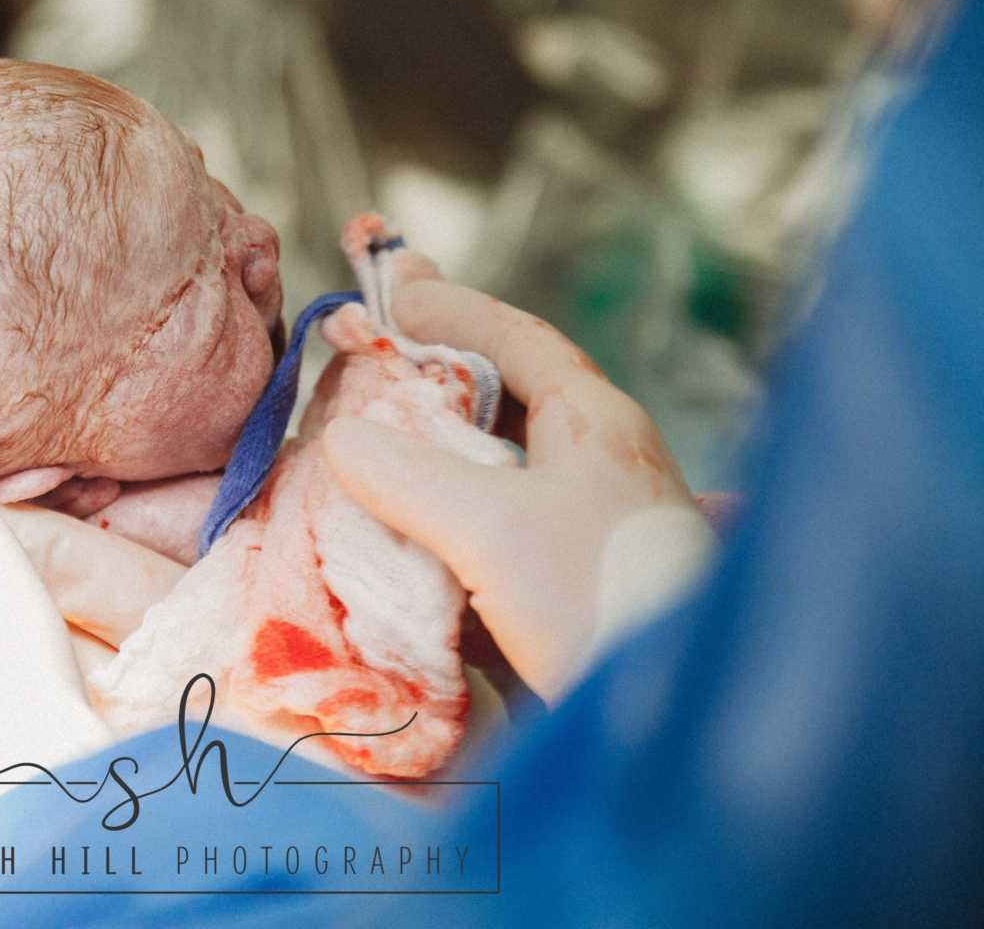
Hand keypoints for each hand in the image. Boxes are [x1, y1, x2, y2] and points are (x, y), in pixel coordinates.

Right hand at [323, 264, 714, 703]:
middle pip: (505, 399)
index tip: (394, 291)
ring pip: (496, 469)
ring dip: (433, 457)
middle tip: (370, 361)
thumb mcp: (489, 526)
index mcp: (593, 421)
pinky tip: (401, 542)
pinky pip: (493, 533)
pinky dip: (442, 524)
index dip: (452, 309)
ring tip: (367, 450)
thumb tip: (344, 436)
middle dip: (434, 379)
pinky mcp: (569, 588)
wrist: (672, 726)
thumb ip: (407, 475)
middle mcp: (596, 462)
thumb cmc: (594, 599)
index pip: (516, 338)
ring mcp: (585, 526)